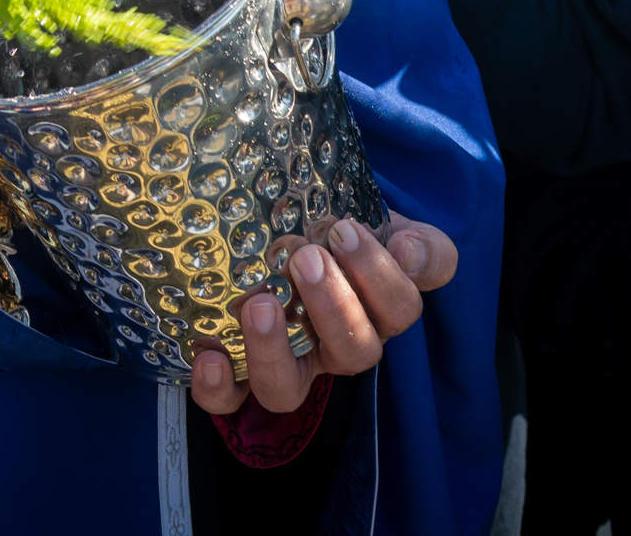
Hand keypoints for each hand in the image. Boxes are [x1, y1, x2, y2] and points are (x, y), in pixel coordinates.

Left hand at [189, 211, 457, 416]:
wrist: (285, 231)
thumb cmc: (338, 235)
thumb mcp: (388, 230)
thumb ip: (420, 246)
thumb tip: (409, 251)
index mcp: (377, 312)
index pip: (400, 309)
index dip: (380, 274)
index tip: (347, 229)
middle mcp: (335, 349)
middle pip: (352, 351)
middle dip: (332, 306)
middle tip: (306, 256)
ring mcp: (287, 366)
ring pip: (287, 390)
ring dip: (274, 351)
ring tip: (260, 304)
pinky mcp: (237, 376)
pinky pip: (229, 401)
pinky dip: (218, 388)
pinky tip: (210, 356)